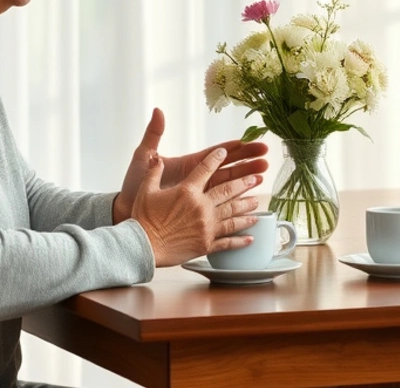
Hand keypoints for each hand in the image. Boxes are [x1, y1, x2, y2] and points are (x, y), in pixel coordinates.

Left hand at [113, 108, 269, 222]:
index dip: (234, 147)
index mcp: (191, 163)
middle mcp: (199, 177)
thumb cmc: (134, 184)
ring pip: (229, 184)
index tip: (250, 141)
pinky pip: (221, 203)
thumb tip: (158, 110)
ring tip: (263, 175)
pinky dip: (236, 200)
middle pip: (229, 166)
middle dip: (248, 161)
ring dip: (247, 178)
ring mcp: (200, 193)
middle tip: (266, 157)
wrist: (127, 210)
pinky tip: (250, 199)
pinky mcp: (199, 208)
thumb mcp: (144, 157)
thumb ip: (154, 134)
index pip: (217, 153)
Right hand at [131, 146, 264, 266]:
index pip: (205, 169)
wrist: (142, 247)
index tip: (226, 151)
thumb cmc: (143, 219)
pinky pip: (228, 241)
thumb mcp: (146, 191)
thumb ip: (154, 173)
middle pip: (228, 191)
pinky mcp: (206, 244)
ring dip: (246, 208)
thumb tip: (156, 158)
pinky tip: (251, 237)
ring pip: (233, 215)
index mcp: (187, 191)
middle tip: (256, 178)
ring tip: (256, 203)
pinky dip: (241, 240)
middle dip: (244, 183)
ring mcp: (206, 226)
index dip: (216, 158)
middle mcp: (201, 207)